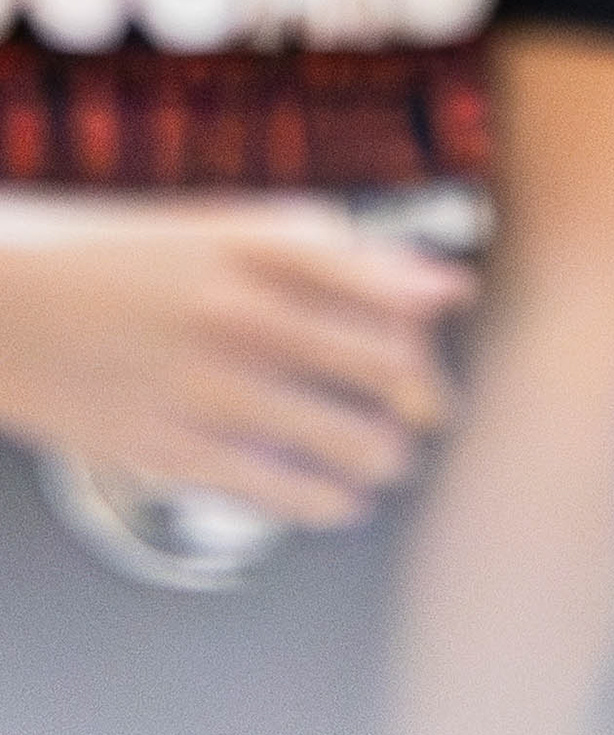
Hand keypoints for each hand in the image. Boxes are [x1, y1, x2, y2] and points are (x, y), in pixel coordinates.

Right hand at [0, 201, 471, 527]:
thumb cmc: (134, 262)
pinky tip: (345, 504)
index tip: (432, 367)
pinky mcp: (162, 445)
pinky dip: (323, 501)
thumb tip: (449, 291)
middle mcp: (242, 311)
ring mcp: (203, 381)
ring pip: (337, 432)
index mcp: (265, 248)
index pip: (391, 295)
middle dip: (420, 400)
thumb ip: (342, 255)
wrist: (6, 304)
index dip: (429, 340)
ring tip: (390, 463)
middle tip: (428, 418)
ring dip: (383, 456)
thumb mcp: (233, 230)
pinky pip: (268, 485)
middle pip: (380, 364)